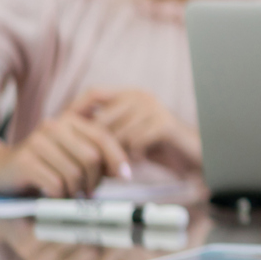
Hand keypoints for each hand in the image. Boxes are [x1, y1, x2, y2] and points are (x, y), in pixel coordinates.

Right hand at [0, 112, 133, 197]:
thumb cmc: (44, 165)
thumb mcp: (72, 156)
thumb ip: (97, 158)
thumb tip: (124, 174)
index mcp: (69, 121)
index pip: (103, 138)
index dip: (117, 159)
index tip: (125, 177)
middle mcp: (53, 126)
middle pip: (91, 157)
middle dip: (95, 180)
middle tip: (90, 194)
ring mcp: (37, 142)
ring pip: (74, 173)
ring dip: (77, 192)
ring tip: (71, 196)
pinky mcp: (24, 161)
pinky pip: (56, 184)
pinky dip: (60, 196)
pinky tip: (55, 197)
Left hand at [71, 89, 200, 170]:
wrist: (197, 156)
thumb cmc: (159, 148)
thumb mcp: (129, 137)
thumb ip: (106, 133)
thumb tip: (67, 137)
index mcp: (130, 95)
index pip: (94, 92)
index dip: (76, 108)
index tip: (63, 128)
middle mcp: (141, 96)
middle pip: (101, 120)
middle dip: (96, 146)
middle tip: (94, 166)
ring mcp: (153, 108)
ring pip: (117, 135)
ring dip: (115, 155)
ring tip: (119, 166)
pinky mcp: (164, 123)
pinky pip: (134, 143)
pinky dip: (134, 156)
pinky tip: (140, 161)